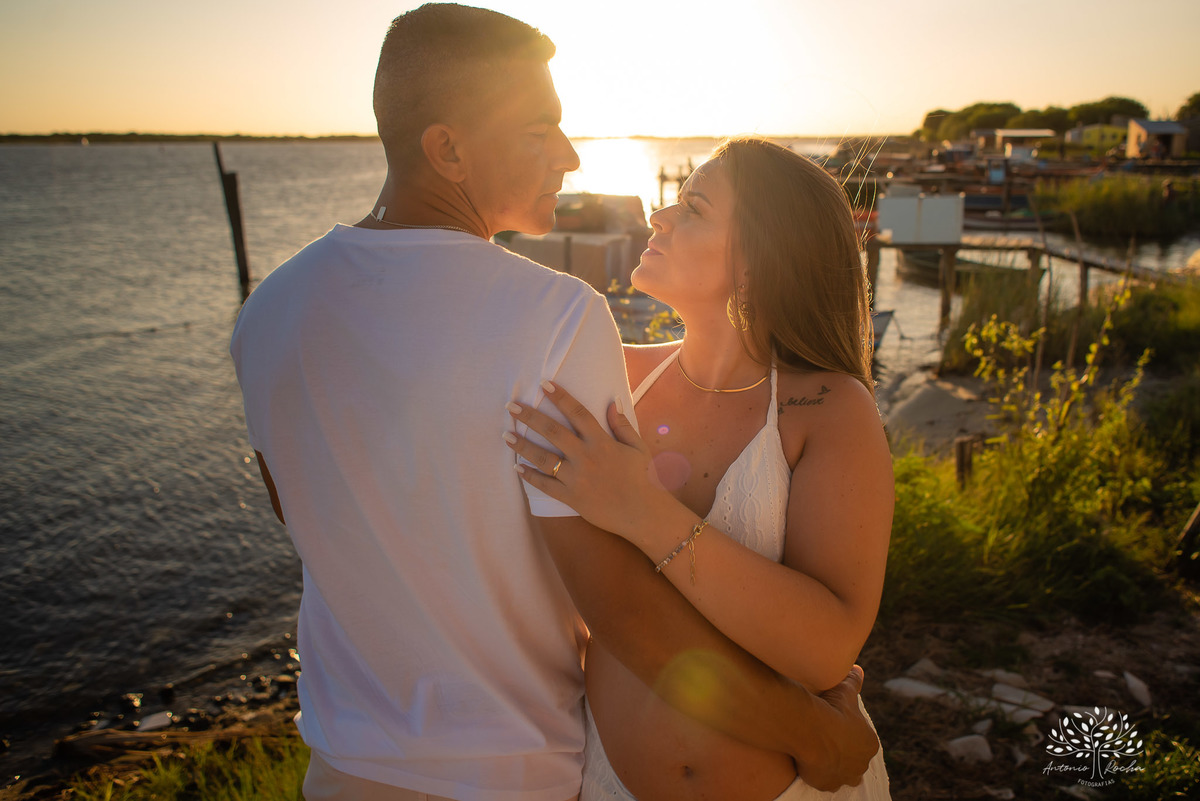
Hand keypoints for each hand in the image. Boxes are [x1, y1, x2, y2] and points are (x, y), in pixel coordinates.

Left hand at [505, 382, 668, 544]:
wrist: (642, 513)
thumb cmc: (642, 478)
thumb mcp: (637, 448)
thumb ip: (623, 425)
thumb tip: (613, 401)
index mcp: (602, 442)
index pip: (578, 413)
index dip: (561, 397)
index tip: (544, 384)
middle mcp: (585, 457)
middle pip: (552, 432)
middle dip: (530, 417)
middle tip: (511, 406)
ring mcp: (576, 478)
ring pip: (544, 458)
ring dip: (523, 445)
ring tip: (506, 434)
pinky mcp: (571, 497)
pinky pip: (546, 485)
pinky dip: (530, 476)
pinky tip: (516, 467)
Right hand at [793, 665, 878, 791]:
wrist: (811, 729)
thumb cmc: (831, 708)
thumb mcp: (844, 691)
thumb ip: (854, 682)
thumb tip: (859, 670)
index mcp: (869, 743)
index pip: (863, 741)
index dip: (850, 734)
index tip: (837, 726)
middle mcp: (861, 763)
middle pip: (856, 761)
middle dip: (846, 754)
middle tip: (829, 742)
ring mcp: (844, 776)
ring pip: (845, 775)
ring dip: (837, 768)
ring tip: (821, 755)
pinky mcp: (827, 784)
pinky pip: (826, 782)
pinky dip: (820, 775)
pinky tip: (810, 762)